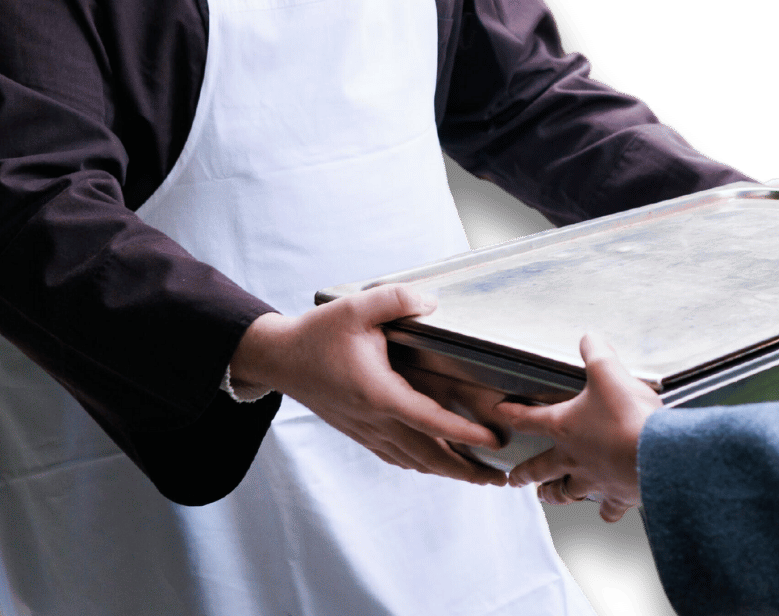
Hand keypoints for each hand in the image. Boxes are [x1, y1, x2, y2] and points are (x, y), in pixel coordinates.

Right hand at [228, 285, 508, 484]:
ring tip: (478, 475)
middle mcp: (375, 420)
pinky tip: (436, 463)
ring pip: (414, 460)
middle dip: (466, 470)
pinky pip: (397, 456)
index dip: (465, 434)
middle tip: (499, 478)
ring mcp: (366, 430)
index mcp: (379, 394)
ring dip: (447, 471)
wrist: (278, 359)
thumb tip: (433, 302)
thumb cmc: (317, 334)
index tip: (495, 442)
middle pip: (428, 456)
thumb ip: (397, 300)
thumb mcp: (357, 306)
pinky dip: (421, 463)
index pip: (431, 420)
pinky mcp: (360, 432)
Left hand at [496, 334, 660, 523]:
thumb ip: (595, 351)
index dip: (511, 414)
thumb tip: (588, 337)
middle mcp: (572, 458)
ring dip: (553, 494)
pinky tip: (606, 510)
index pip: (528, 420)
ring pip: (564, 493)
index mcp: (564, 427)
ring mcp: (593, 480)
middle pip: (539, 469)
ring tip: (547, 495)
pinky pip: (606, 509)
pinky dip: (605, 510)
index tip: (498, 412)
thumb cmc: (628, 415)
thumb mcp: (609, 371)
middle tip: (512, 479)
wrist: (656, 454)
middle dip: (524, 474)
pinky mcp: (616, 496)